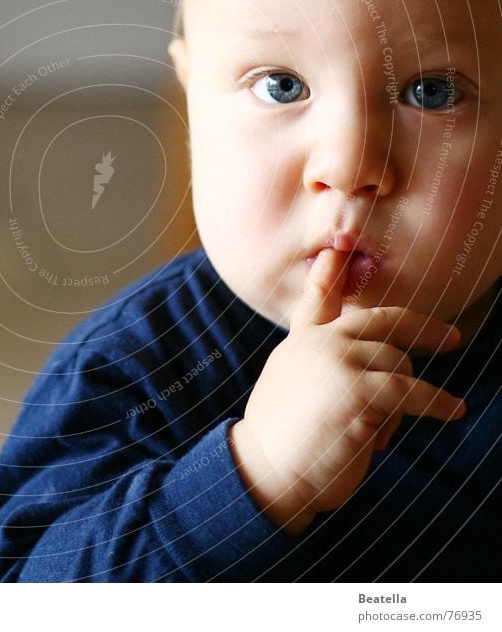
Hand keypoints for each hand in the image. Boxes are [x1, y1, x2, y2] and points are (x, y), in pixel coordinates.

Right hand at [229, 248, 465, 534]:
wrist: (266, 471)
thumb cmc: (284, 440)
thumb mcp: (293, 387)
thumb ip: (320, 364)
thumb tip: (374, 366)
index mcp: (300, 342)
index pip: (319, 297)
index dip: (331, 271)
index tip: (340, 247)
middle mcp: (318, 342)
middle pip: (381, 319)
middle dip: (421, 326)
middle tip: (451, 338)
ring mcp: (336, 360)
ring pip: (399, 362)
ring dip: (404, 400)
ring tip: (382, 433)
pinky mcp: (357, 389)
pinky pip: (412, 391)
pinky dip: (437, 403)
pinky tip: (452, 410)